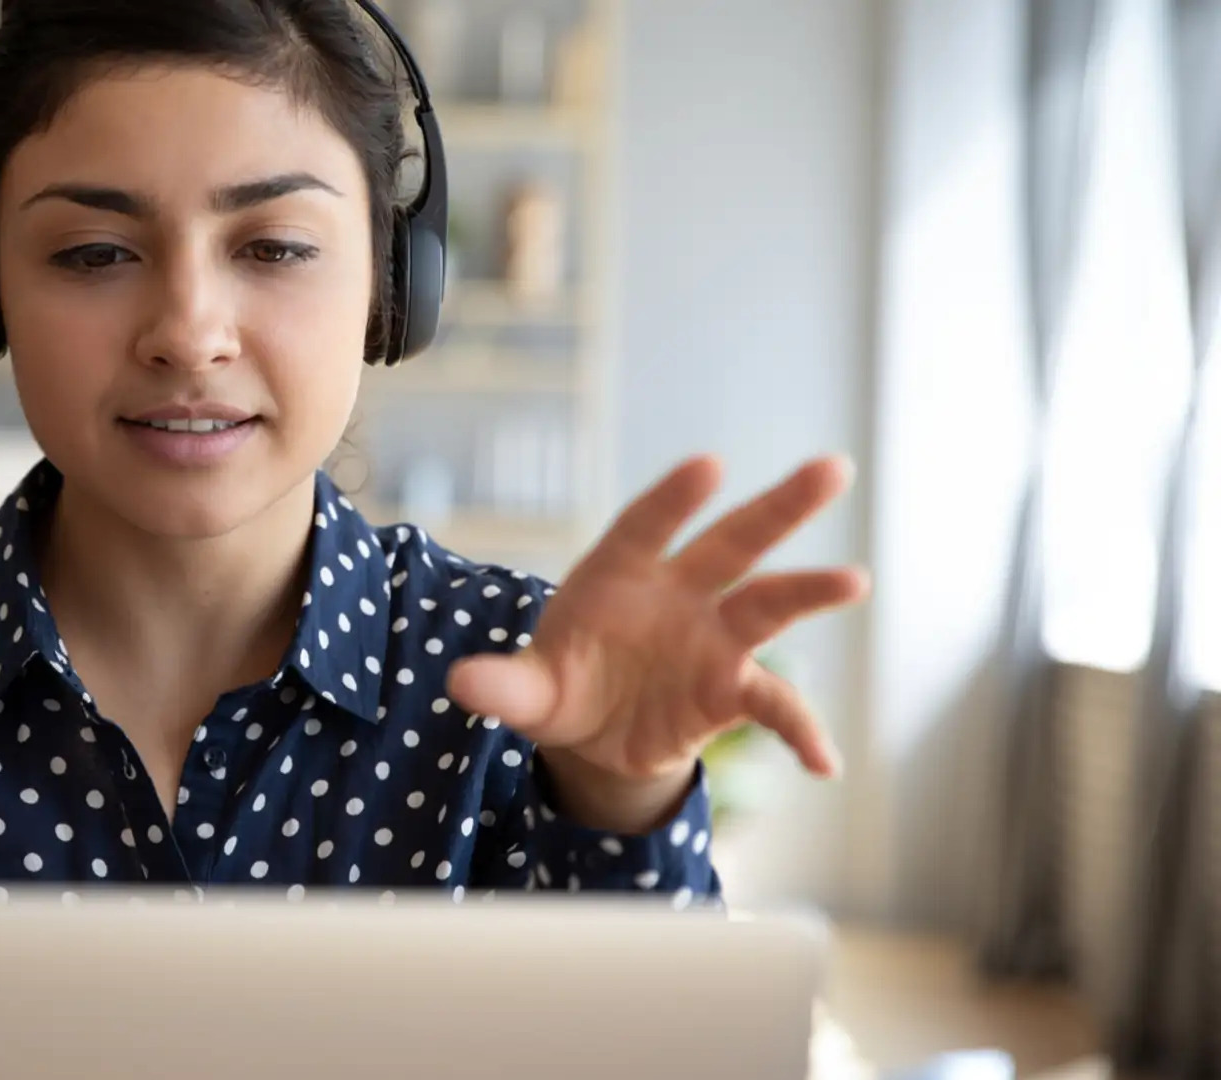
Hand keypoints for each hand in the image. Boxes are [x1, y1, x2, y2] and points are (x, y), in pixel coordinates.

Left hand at [446, 455, 867, 827]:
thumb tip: (462, 685)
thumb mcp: (525, 692)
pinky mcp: (730, 689)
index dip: (674, 498)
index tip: (708, 466)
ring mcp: (711, 638)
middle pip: (732, 543)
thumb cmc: (558, 684)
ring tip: (854, 580)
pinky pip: (774, 706)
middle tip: (833, 469)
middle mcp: (677, 594)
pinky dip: (800, 731)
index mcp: (619, 574)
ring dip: (809, 591)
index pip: (647, 526)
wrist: (592, 733)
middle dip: (778, 508)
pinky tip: (825, 763)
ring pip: (767, 606)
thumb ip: (502, 686)